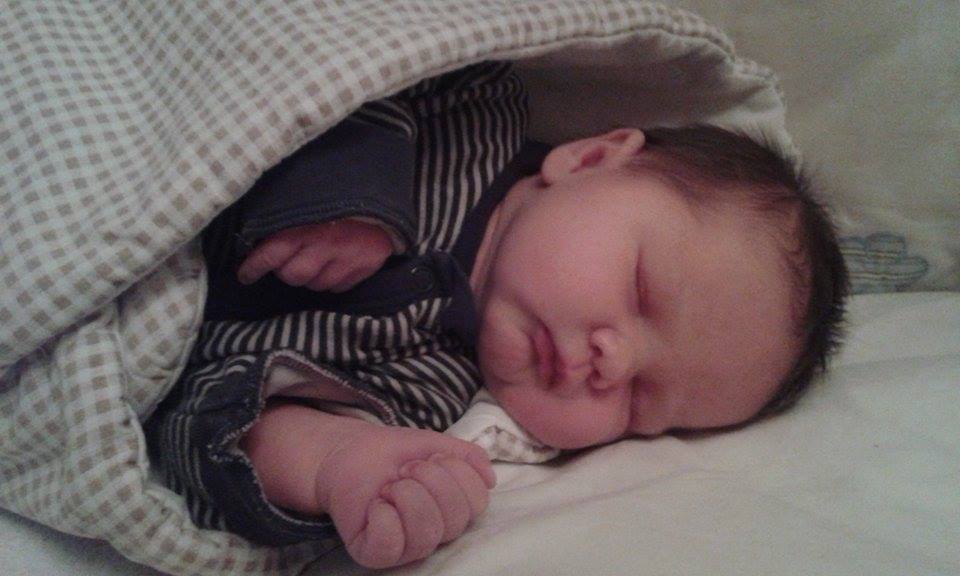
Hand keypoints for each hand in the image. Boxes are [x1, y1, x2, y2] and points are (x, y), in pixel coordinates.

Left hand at [236, 220, 392, 291]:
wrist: (381, 207)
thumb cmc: (337, 206)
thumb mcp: (307, 208)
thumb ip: (285, 226)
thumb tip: (256, 245)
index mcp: (305, 228)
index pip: (271, 253)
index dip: (253, 267)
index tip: (244, 275)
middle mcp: (324, 246)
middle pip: (292, 276)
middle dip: (286, 272)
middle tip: (291, 261)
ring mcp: (345, 260)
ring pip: (314, 286)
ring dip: (311, 278)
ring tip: (319, 260)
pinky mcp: (362, 270)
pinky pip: (336, 288)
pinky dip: (332, 281)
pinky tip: (336, 265)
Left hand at [316, 422, 495, 567]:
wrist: (348, 451)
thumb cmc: (393, 453)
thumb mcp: (436, 444)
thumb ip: (468, 456)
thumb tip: (490, 479)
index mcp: (453, 508)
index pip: (477, 501)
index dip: (457, 471)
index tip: (430, 458)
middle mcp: (435, 532)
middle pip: (455, 518)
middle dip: (430, 479)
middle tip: (406, 469)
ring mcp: (406, 547)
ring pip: (427, 533)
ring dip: (407, 495)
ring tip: (390, 486)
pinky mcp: (377, 553)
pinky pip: (392, 543)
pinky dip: (384, 516)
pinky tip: (376, 504)